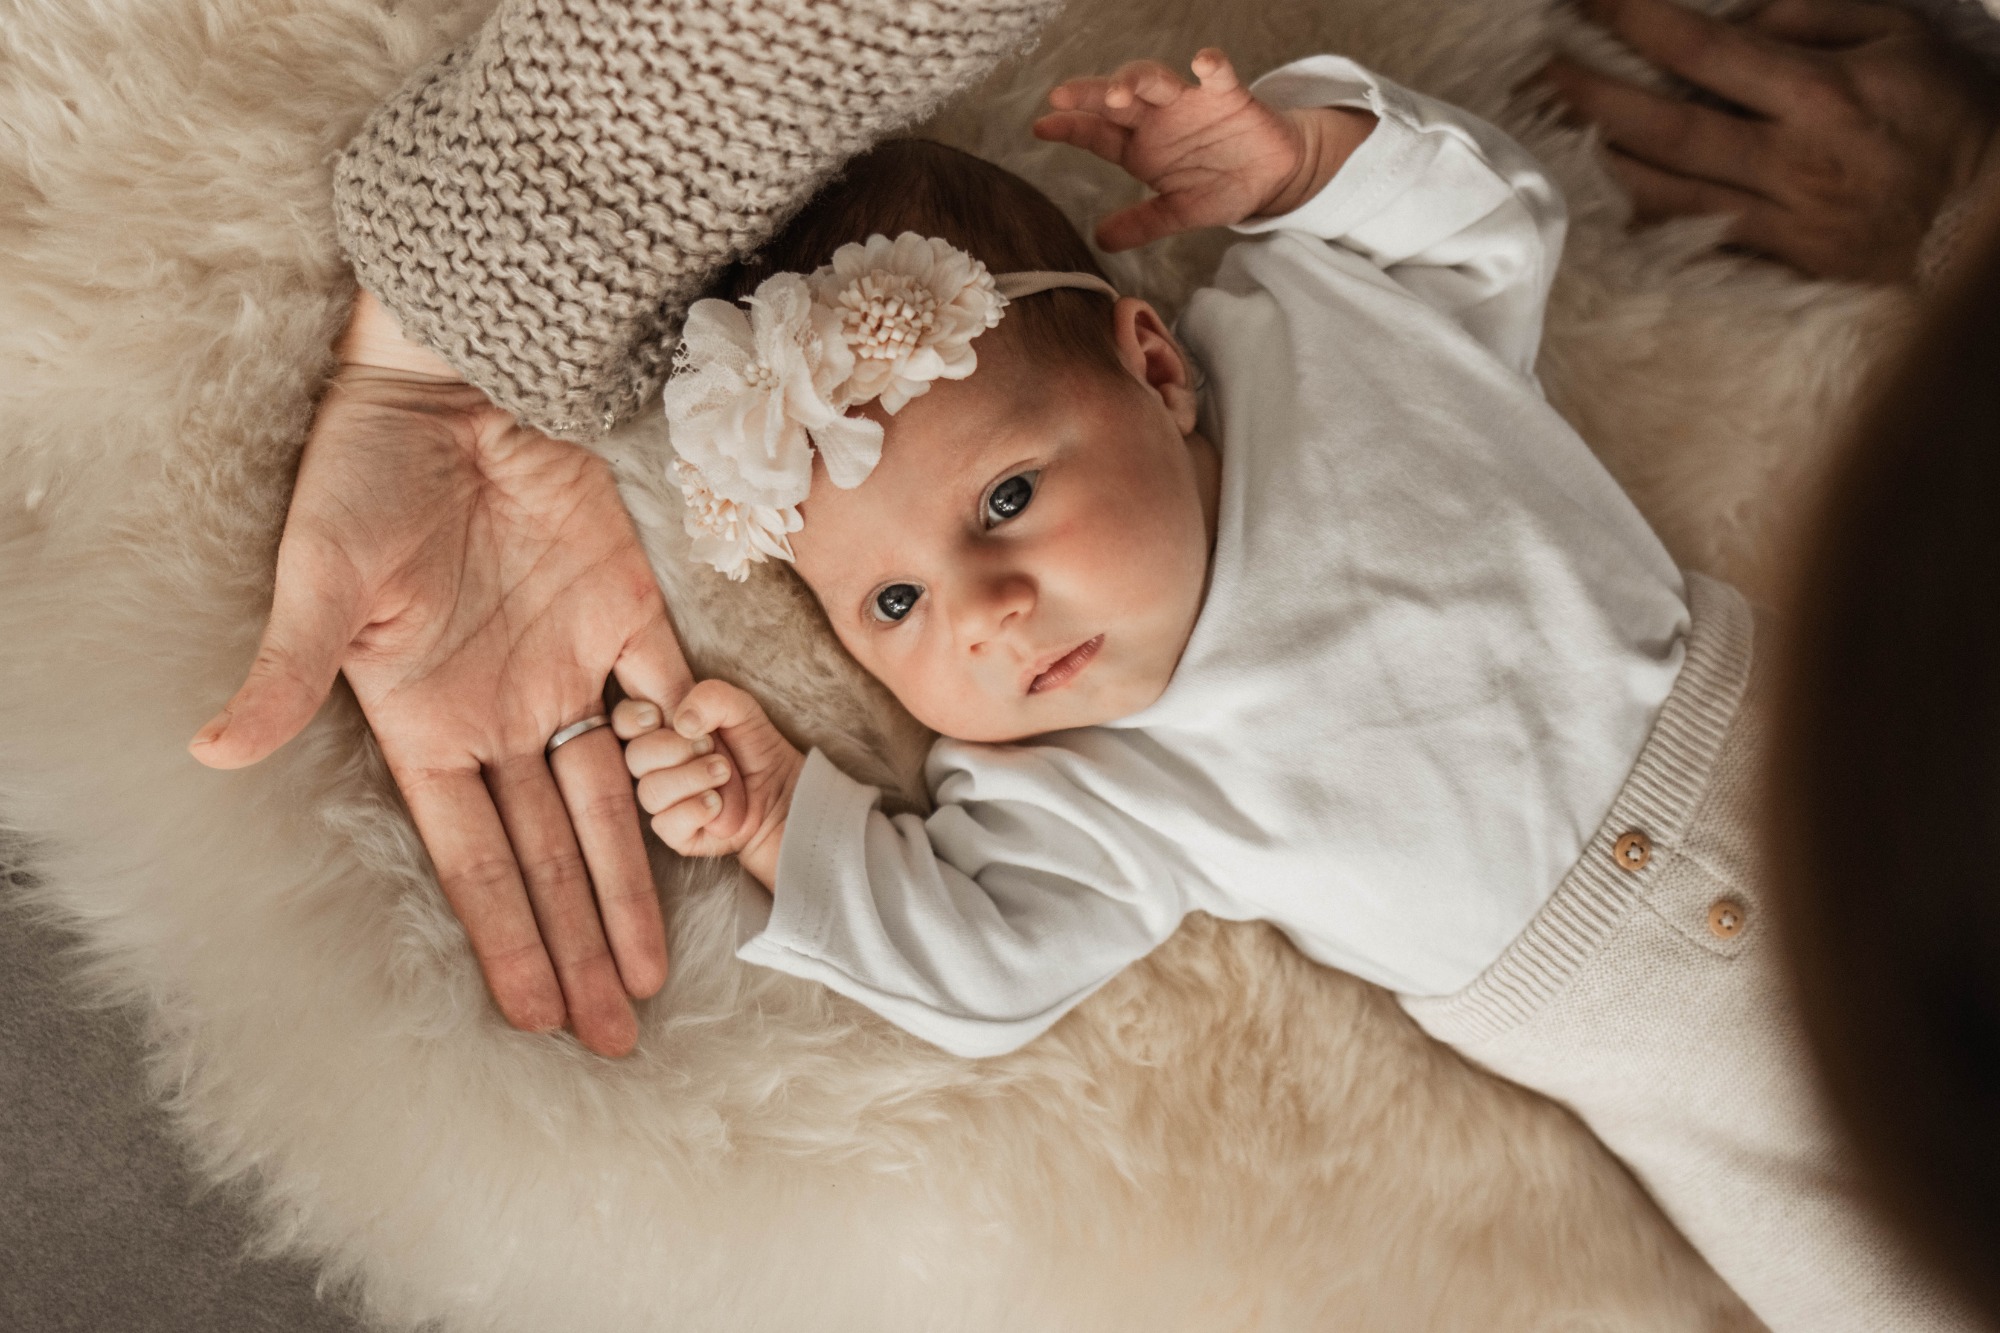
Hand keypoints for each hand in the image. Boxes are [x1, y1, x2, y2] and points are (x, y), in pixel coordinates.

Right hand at [189, 292, 728, 1057]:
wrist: (450, 378)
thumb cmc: (366, 474)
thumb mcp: (318, 578)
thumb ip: (286, 669)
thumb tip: (214, 749)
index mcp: (429, 723)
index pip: (476, 858)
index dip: (507, 936)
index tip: (533, 1017)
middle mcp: (505, 714)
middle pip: (552, 855)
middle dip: (579, 944)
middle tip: (612, 1035)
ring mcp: (571, 669)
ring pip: (615, 804)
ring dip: (635, 888)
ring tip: (653, 975)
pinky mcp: (631, 614)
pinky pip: (669, 706)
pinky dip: (694, 761)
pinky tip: (715, 834)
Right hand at [615, 682, 803, 890]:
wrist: (786, 794)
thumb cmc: (757, 748)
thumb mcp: (742, 710)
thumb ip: (712, 697)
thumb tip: (680, 721)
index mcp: (662, 731)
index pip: (623, 722)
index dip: (632, 719)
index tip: (658, 718)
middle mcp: (656, 767)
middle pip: (634, 756)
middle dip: (674, 749)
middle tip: (710, 747)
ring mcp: (664, 803)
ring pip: (650, 791)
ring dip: (692, 778)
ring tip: (724, 773)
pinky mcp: (677, 833)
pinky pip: (666, 824)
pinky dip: (695, 809)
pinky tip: (718, 803)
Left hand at [1033, 48, 1375, 249]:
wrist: (1271, 177)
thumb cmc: (1219, 186)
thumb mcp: (1178, 212)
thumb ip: (1142, 223)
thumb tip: (1100, 240)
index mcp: (1141, 147)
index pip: (1098, 134)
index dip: (1070, 128)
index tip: (1041, 125)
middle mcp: (1159, 119)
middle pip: (1120, 100)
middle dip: (1092, 96)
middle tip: (1064, 97)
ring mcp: (1192, 104)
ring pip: (1159, 81)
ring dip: (1139, 80)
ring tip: (1123, 91)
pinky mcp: (1230, 97)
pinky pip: (1219, 76)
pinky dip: (1212, 67)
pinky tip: (1203, 62)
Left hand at [1542, 0, 1998, 281]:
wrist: (1982, 224)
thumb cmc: (1943, 119)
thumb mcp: (1898, 42)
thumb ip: (1811, 21)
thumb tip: (1736, 20)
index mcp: (1819, 94)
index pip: (1704, 51)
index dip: (1636, 23)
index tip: (1586, 2)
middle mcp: (1789, 161)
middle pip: (1665, 129)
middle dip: (1592, 99)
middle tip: (1540, 76)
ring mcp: (1779, 219)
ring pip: (1665, 193)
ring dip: (1599, 162)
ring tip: (1553, 132)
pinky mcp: (1776, 263)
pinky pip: (1690, 240)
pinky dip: (1638, 220)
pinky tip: (1599, 197)